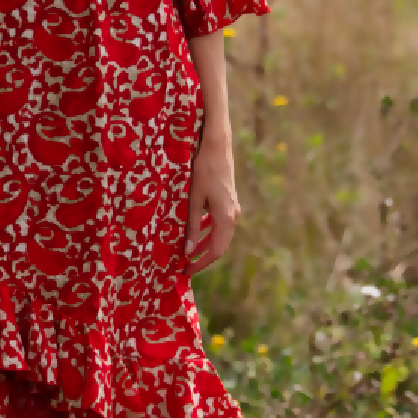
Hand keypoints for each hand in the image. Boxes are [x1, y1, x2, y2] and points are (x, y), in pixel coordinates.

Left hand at [184, 124, 240, 274]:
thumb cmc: (203, 171)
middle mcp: (232, 216)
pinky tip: (194, 231)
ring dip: (204, 244)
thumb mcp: (194, 199)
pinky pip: (218, 222)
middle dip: (202, 257)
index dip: (201, 263)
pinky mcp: (228, 201)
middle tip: (185, 266)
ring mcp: (232, 208)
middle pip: (219, 245)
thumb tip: (188, 251)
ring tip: (187, 252)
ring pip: (218, 234)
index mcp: (226, 218)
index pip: (215, 250)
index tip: (186, 271)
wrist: (216, 147)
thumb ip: (191, 226)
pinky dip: (207, 230)